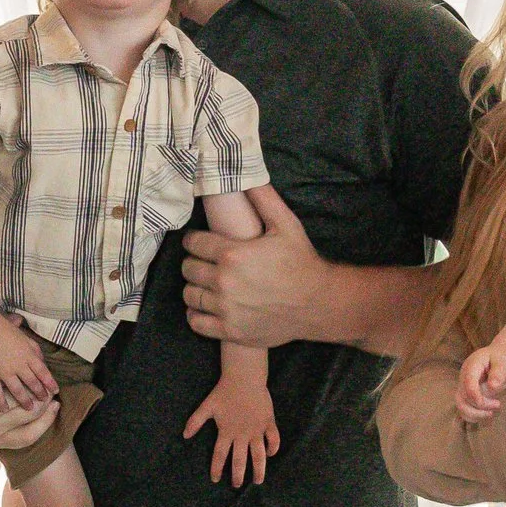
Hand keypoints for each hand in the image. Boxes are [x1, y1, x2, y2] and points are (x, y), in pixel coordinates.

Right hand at [0, 317, 58, 411]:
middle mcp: (18, 365)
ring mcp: (4, 372)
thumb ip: (34, 349)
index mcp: (28, 354)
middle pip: (33, 383)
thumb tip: (42, 361)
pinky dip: (1, 402)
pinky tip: (4, 409)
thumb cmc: (3, 328)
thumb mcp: (24, 336)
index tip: (55, 391)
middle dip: (40, 393)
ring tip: (30, 408)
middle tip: (44, 401)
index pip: (43, 372)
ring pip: (18, 390)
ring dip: (25, 400)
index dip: (50, 383)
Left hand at [181, 187, 320, 349]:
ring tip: (207, 283)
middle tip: (206, 262)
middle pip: (188, 269)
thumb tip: (245, 175)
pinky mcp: (230, 331)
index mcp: (232, 254)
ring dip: (195, 287)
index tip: (201, 242)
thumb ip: (262, 198)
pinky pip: (196, 322)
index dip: (195, 241)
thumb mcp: (286, 224)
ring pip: (189, 295)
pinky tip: (207, 306)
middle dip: (194, 262)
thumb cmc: (301, 262)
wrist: (318, 303)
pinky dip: (196, 314)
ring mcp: (225, 309)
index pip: (193, 244)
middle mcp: (224, 282)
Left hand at [184, 379, 280, 485]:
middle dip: (237, 475)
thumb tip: (184, 435)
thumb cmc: (224, 392)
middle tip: (236, 485)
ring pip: (259, 455)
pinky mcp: (268, 423)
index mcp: (226, 432)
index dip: (216, 468)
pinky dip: (273, 448)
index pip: (219, 455)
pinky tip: (270, 455)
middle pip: (239, 460)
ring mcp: (256, 430)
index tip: (215, 479)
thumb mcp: (207, 407)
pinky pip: (273, 439)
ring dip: (258, 470)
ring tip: (257, 481)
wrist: (244, 378)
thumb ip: (195, 421)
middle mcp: (242, 434)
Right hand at [456, 347, 505, 420]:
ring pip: (461, 406)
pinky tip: (488, 413)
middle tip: (498, 405)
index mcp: (471, 366)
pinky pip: (465, 409)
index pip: (468, 385)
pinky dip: (475, 415)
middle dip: (479, 407)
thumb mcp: (504, 363)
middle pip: (462, 398)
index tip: (497, 404)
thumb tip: (493, 386)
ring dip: (476, 414)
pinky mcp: (467, 395)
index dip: (478, 398)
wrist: (502, 358)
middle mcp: (464, 377)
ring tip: (492, 412)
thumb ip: (499, 373)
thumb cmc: (504, 359)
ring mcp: (464, 386)